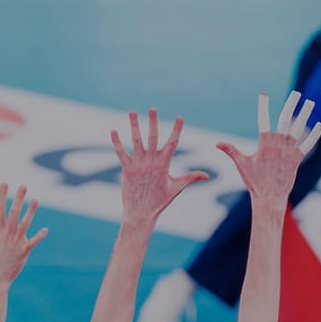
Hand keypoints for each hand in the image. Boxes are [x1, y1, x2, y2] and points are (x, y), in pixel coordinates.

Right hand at [0, 183, 47, 288]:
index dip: (1, 195)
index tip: (4, 183)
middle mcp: (7, 234)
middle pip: (14, 213)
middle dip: (18, 199)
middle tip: (23, 186)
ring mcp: (16, 242)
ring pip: (25, 224)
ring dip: (30, 212)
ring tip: (35, 200)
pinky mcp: (24, 251)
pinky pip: (33, 242)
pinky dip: (39, 236)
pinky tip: (45, 230)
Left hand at [111, 109, 208, 226]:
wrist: (141, 213)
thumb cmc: (160, 201)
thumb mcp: (177, 188)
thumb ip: (191, 178)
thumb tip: (207, 176)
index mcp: (164, 164)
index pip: (173, 143)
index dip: (177, 129)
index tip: (180, 117)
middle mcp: (151, 162)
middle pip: (153, 137)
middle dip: (153, 121)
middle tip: (152, 108)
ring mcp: (138, 164)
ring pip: (136, 141)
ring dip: (134, 125)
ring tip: (132, 112)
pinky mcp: (127, 169)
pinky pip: (120, 152)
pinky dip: (116, 141)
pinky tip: (113, 130)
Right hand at [216, 91, 320, 207]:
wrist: (269, 198)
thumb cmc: (254, 182)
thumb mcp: (242, 164)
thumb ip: (231, 151)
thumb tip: (217, 143)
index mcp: (264, 143)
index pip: (263, 119)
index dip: (263, 105)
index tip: (263, 94)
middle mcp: (278, 145)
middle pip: (286, 119)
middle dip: (291, 104)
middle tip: (296, 93)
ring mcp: (289, 152)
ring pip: (299, 129)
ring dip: (305, 114)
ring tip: (310, 102)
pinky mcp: (297, 159)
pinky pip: (308, 144)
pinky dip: (314, 134)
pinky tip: (320, 124)